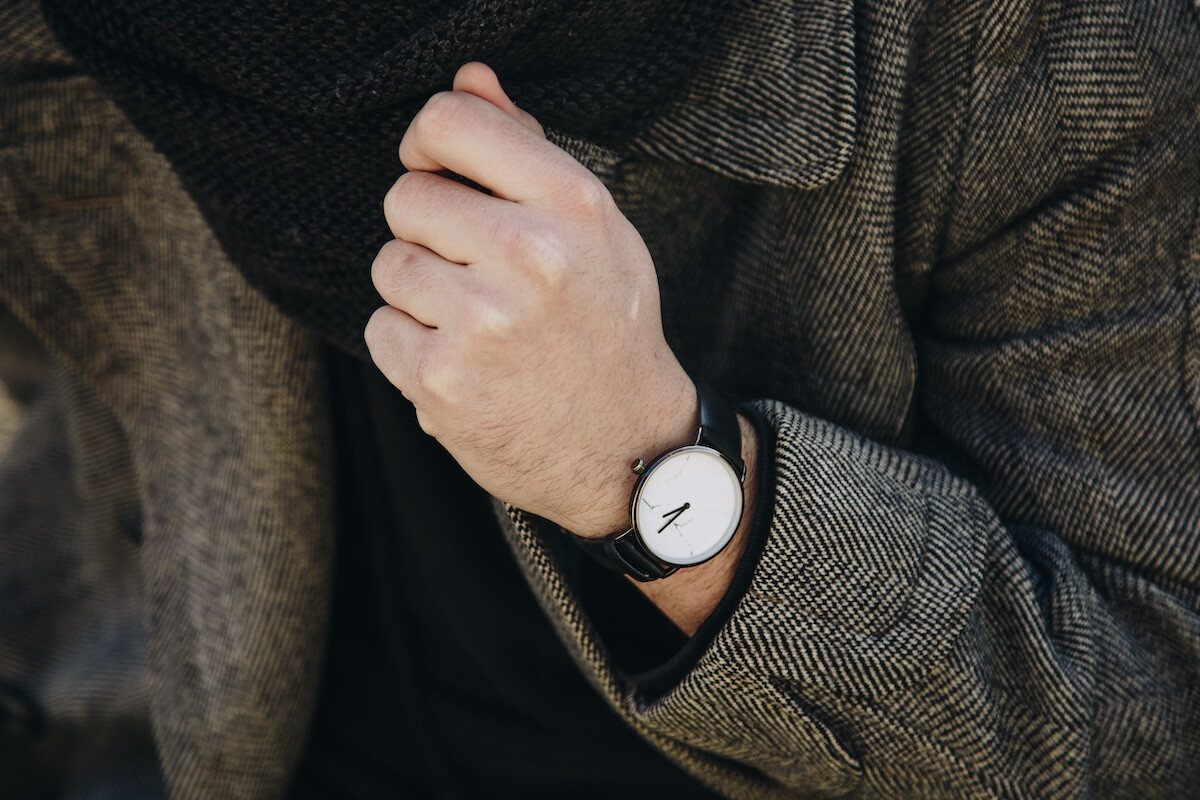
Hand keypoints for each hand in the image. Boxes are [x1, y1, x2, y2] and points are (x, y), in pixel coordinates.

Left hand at [365, 63, 695, 536]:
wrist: (628, 447)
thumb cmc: (607, 326)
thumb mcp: (595, 229)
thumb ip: (527, 148)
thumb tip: (470, 78)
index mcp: (572, 204)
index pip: (449, 121)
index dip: (427, 142)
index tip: (436, 170)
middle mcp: (530, 256)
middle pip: (406, 197)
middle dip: (428, 230)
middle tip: (476, 271)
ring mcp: (482, 321)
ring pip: (390, 265)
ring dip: (420, 293)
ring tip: (479, 323)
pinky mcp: (441, 381)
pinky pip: (381, 327)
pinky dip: (411, 346)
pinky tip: (464, 363)